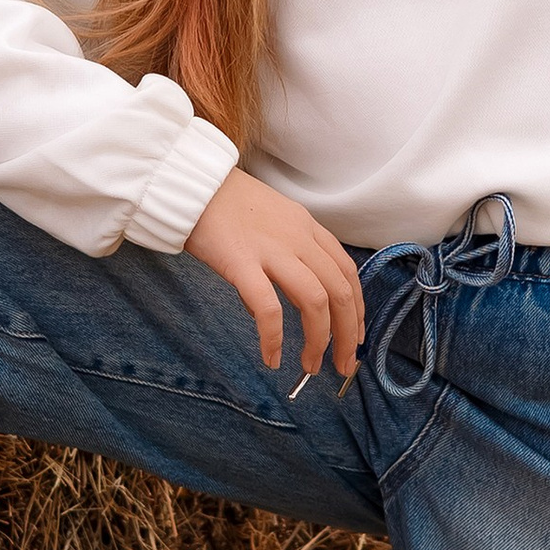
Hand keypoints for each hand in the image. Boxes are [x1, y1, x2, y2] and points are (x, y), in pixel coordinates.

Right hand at [186, 167, 365, 381]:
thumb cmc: (223, 204)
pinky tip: (272, 357)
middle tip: (342, 365)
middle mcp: (298, 238)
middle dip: (347, 335)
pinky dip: (274, 337)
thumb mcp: (268, 223)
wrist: (191, 182)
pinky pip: (268, 308)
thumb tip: (267, 311)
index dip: (357, 309)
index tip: (355, 337)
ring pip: (315, 301)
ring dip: (320, 340)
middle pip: (340, 292)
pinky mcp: (241, 262)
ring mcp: (272, 250)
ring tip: (311, 366)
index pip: (346, 273)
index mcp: (307, 228)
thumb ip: (279, 262)